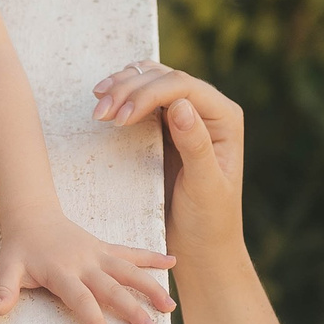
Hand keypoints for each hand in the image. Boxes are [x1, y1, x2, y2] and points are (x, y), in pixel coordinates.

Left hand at [0, 206, 175, 323]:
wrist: (32, 215)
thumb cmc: (19, 248)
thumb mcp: (7, 267)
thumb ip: (4, 290)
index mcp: (61, 271)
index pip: (80, 299)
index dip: (93, 319)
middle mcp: (84, 263)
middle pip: (111, 288)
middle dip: (131, 308)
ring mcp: (97, 254)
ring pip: (128, 270)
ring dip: (150, 286)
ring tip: (169, 306)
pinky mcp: (105, 248)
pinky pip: (130, 253)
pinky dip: (151, 257)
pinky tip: (173, 263)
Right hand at [93, 60, 245, 259]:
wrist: (199, 244)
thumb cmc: (208, 221)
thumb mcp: (204, 187)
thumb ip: (196, 146)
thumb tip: (180, 105)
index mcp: (225, 118)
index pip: (183, 87)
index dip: (148, 94)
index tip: (119, 119)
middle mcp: (208, 109)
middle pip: (164, 79)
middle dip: (129, 90)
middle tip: (100, 114)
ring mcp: (187, 114)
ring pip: (151, 80)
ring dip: (122, 88)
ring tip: (99, 108)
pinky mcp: (166, 124)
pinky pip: (143, 95)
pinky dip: (122, 94)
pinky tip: (104, 100)